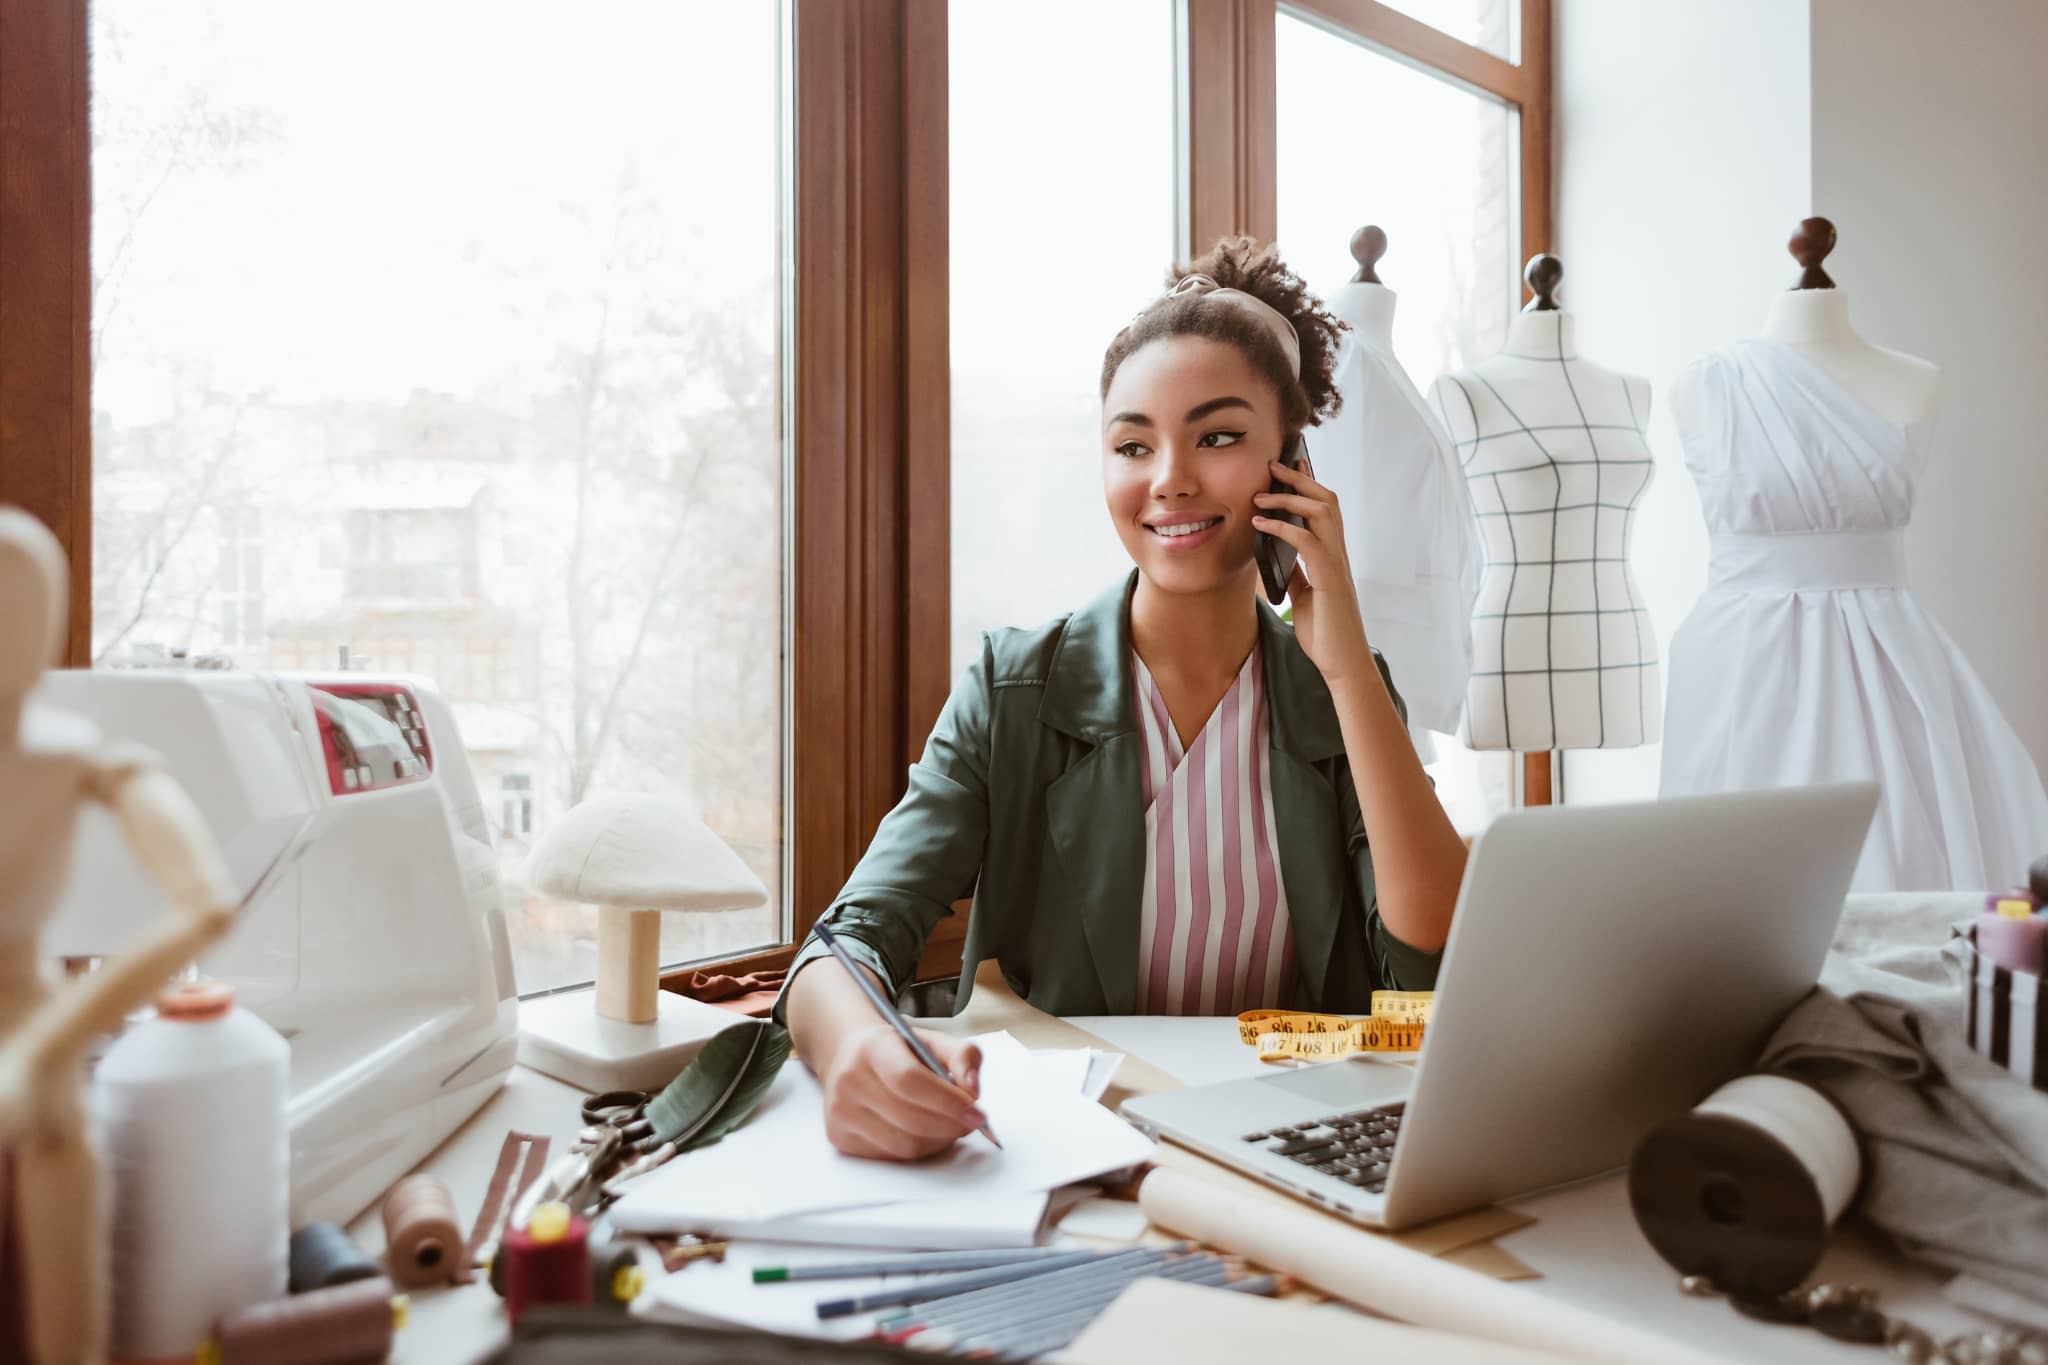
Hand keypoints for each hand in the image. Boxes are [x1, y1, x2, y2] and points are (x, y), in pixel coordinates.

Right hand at [820, 1024, 985, 1160]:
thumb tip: (973, 1088)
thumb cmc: (898, 1051)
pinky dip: (919, 1150)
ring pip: (903, 1145)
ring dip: (938, 1142)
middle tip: (971, 1122)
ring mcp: (841, 1112)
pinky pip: (891, 1157)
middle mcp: (850, 1080)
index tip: (977, 1113)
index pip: (910, 1081)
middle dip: (951, 1126)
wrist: (851, 1057)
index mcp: (873, 1047)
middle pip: (910, 1119)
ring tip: (951, 1127)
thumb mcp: (933, 1041)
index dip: (948, 1102)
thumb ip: (963, 1056)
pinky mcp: (841, 1138)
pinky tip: (927, 1134)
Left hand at [1252, 459, 1373, 684]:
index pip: (1324, 508)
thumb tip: (1279, 558)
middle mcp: (1338, 553)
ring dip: (1289, 497)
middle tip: (1272, 465)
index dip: (1307, 485)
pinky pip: (1308, 541)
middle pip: (1326, 500)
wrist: (1341, 664)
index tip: (1286, 467)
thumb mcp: (1304, 597)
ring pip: (1321, 512)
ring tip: (1261, 493)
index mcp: (1332, 556)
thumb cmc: (1325, 633)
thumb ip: (1296, 574)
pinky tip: (1261, 525)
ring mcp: (1336, 564)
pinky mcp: (1330, 579)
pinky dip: (1283, 528)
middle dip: (1299, 478)